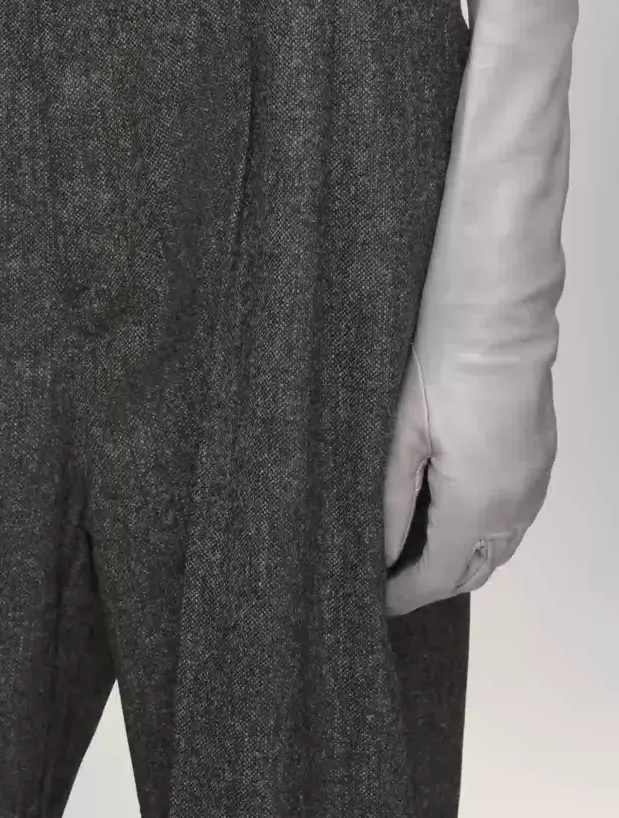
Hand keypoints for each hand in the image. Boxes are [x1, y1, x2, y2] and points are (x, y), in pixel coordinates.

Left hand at [383, 332, 558, 617]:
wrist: (497, 318)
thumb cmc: (446, 363)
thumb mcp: (402, 437)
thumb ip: (389, 501)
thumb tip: (380, 551)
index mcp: (475, 504)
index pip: (437, 577)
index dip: (404, 595)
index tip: (378, 599)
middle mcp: (514, 504)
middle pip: (473, 572)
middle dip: (432, 583)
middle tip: (391, 577)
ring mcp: (534, 483)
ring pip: (500, 548)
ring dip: (462, 559)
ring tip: (418, 547)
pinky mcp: (541, 460)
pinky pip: (518, 517)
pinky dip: (487, 531)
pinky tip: (457, 510)